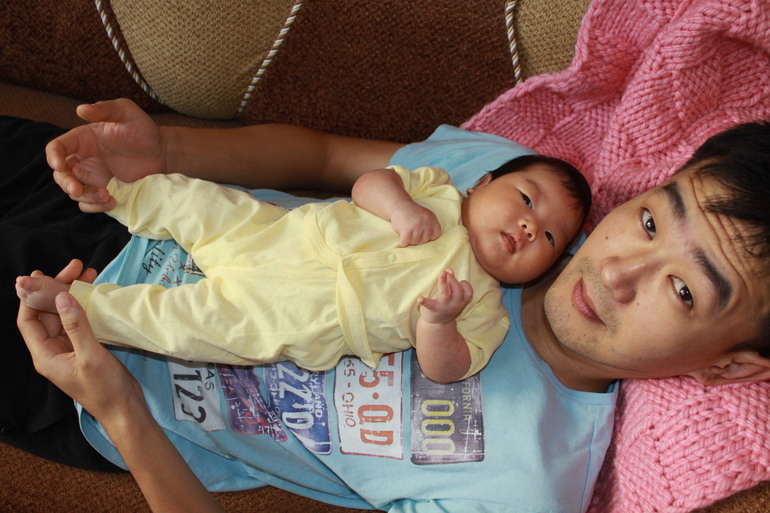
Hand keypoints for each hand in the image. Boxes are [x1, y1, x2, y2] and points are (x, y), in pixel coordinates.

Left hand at [17, 266, 142, 421]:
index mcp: (45, 355)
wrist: (124, 409)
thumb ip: (77, 326)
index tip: (43, 275)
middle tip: (75, 267)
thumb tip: (64, 296)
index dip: (31, 296)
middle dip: (57, 289)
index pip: (28, 319)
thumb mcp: (90, 356)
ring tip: (87, 273)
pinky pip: (78, 322)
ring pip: (63, 315)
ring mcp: (69, 349)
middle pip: (46, 313)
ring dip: (72, 294)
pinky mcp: (84, 348)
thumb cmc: (105, 388)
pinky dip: (84, 306)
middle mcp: (53, 350)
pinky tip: (94, 293)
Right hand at [46, 98, 164, 212]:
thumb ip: (105, 109)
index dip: (53, 156)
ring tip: (107, 195)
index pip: (57, 147)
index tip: (59, 165)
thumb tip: (81, 110)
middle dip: (66, 183)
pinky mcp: (105, 190)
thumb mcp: (127, 112)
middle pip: (61, 174)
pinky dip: (96, 206)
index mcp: (83, 139)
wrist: (162, 152)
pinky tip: (112, 202)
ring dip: (85, 197)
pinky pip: (90, 203)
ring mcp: (94, 177)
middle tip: (77, 190)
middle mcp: (84, 159)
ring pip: (75, 192)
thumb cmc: (143, 129)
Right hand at [390, 201, 441, 246]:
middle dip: (417, 239)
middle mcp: (426, 222)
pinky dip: (402, 242)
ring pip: (414, 242)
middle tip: (412, 231)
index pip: (435, 235)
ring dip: (409, 239)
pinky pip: (405, 242)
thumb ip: (430, 227)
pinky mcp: (407, 229)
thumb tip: (429, 244)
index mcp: (433, 219)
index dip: (428, 237)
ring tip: (407, 230)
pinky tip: (401, 235)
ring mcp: (417, 226)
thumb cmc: (413, 214)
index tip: (422, 233)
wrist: (400, 205)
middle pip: (424, 241)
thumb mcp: (426, 216)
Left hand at [418, 269, 473, 323]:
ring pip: (445, 294)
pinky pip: (429, 305)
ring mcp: (444, 307)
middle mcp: (454, 304)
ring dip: (444, 282)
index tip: (459, 280)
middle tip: (446, 272)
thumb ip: (451, 283)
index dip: (464, 284)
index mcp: (461, 300)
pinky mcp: (433, 309)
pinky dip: (424, 301)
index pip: (468, 291)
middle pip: (457, 290)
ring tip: (442, 273)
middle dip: (453, 279)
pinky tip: (420, 299)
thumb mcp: (452, 295)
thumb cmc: (446, 304)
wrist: (437, 324)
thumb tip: (450, 269)